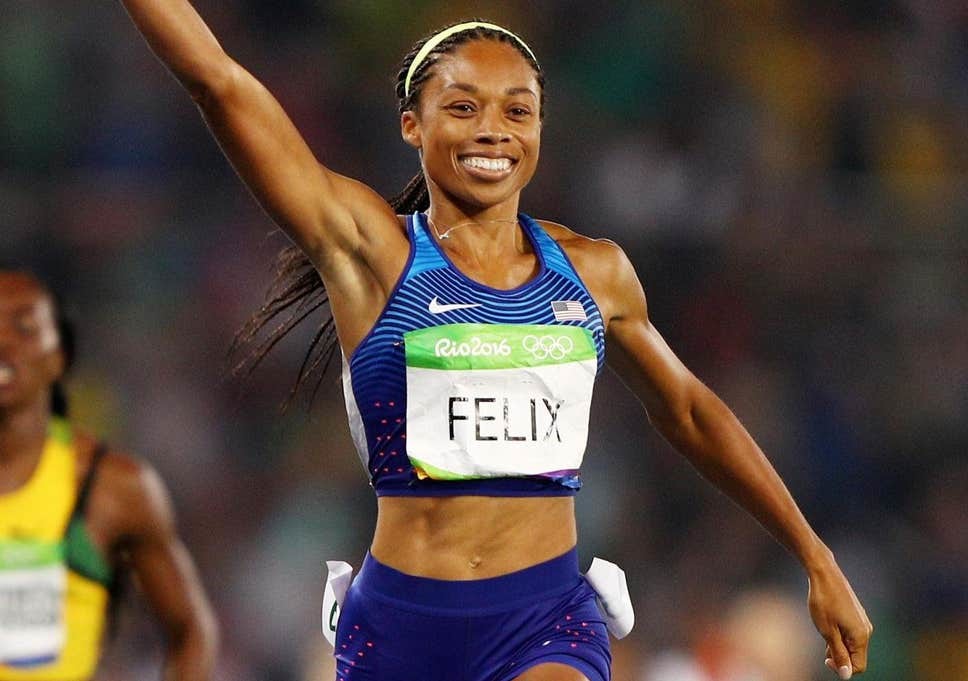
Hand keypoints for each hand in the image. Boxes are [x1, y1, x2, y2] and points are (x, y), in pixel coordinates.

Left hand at [807, 555, 872, 678]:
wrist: (824, 574)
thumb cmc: (823, 601)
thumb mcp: (828, 632)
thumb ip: (839, 654)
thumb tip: (847, 675)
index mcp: (861, 636)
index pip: (858, 666)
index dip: (842, 668)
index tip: (825, 659)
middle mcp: (866, 629)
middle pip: (856, 655)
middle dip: (839, 656)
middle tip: (823, 646)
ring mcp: (862, 621)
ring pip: (852, 644)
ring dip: (838, 645)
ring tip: (824, 631)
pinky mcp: (856, 614)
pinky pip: (850, 633)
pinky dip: (839, 634)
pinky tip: (827, 623)